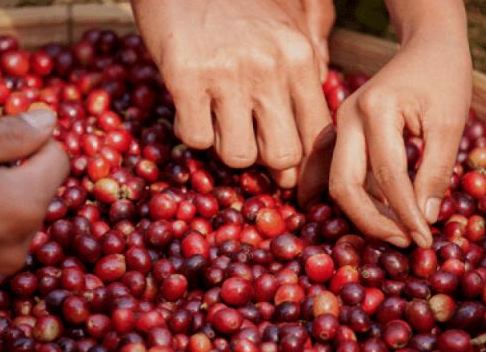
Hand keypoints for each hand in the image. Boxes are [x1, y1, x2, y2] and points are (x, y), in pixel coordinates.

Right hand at [132, 0, 333, 190]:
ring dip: (227, 148)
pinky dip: (193, 134)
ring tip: (219, 123)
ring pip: (239, 154)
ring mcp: (227, 73)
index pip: (317, 133)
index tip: (291, 179)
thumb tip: (321, 93)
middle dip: (266, 162)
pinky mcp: (185, 76)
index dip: (305, 166)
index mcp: (300, 56)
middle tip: (251, 145)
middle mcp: (269, 68)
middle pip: (282, 154)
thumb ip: (314, 51)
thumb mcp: (291, 13)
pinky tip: (192, 110)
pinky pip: (196, 138)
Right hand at [329, 3, 471, 246]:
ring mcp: (337, 125)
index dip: (405, 213)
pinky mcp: (338, 132)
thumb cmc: (443, 77)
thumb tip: (423, 219)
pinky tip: (365, 215)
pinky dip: (350, 196)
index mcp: (375, 110)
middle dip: (371, 221)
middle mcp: (346, 118)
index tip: (423, 239)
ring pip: (336, 182)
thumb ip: (435, 171)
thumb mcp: (450, 122)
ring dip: (360, 213)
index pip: (387, 175)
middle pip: (345, 184)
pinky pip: (335, 172)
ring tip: (391, 231)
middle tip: (402, 240)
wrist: (424, 47)